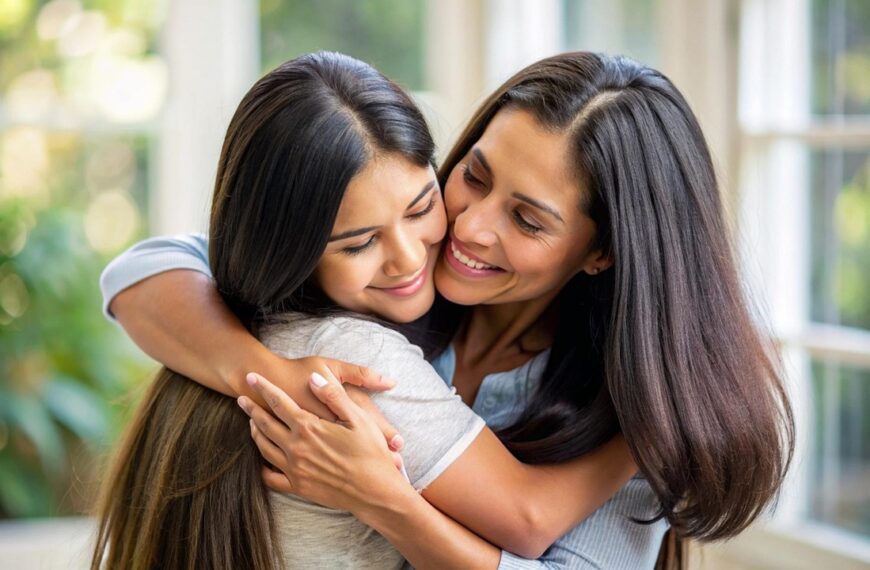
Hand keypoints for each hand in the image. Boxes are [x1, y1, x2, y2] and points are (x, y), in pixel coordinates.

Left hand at [237, 371, 410, 512]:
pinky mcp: (298, 487)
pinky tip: (262, 460)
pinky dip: (262, 466)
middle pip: (265, 424)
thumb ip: (333, 396)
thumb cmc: (371, 453)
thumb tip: (314, 378)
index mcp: (309, 428)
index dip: (263, 388)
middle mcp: (296, 448)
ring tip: (251, 423)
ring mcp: (294, 469)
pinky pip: (271, 477)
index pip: (279, 402)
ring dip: (255, 432)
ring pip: (264, 447)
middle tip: (241, 398)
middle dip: (251, 409)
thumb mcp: (358, 418)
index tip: (250, 376)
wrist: (375, 493)